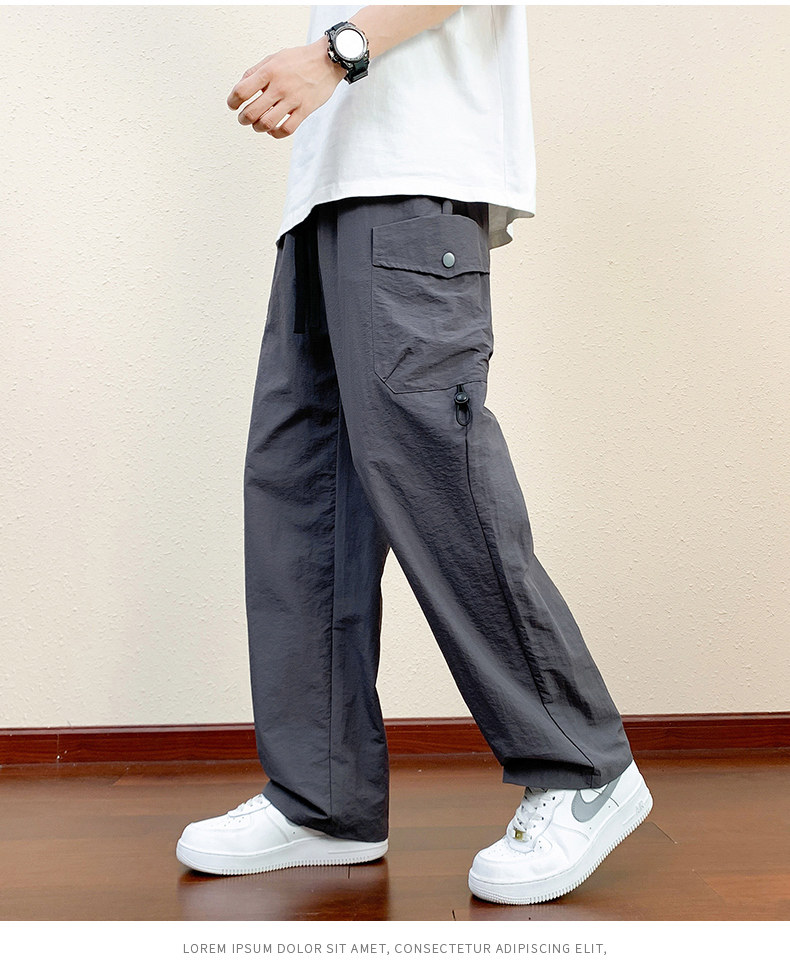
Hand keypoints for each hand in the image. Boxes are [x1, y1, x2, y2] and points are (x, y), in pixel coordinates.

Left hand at [227, 38, 346, 138]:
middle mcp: (279, 86)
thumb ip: (256, 71)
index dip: (232, 101)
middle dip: (243, 118)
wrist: (327, 61)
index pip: (242, 91)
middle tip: (243, 118)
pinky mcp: (304, 110)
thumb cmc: (301, 59)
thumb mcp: (274, 58)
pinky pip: (286, 129)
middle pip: (252, 111)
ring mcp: (292, 100)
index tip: (232, 105)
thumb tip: (241, 85)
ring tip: (257, 125)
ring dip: (257, 128)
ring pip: (267, 123)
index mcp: (269, 72)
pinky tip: (273, 130)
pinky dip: (276, 134)